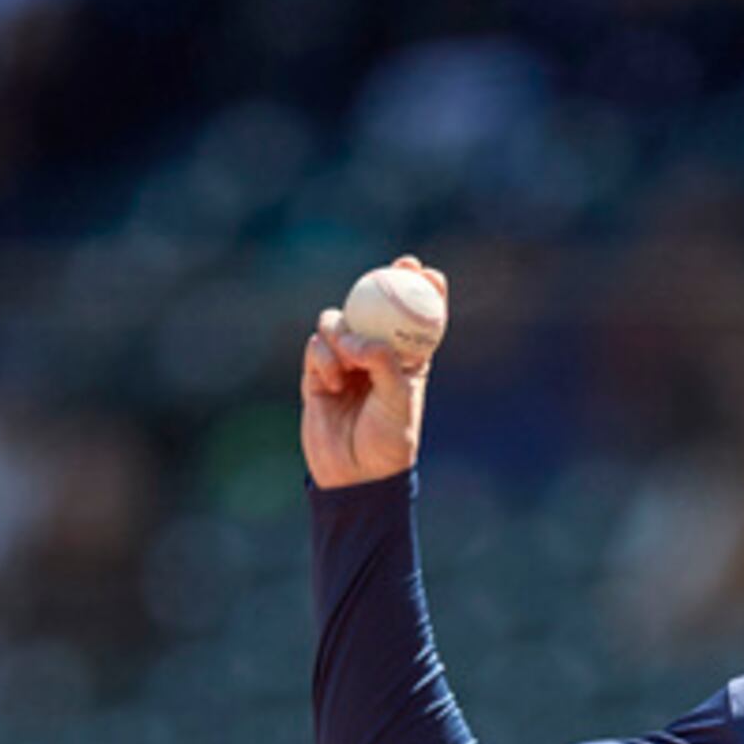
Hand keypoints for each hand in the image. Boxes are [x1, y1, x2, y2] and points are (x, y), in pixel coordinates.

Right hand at [299, 255, 441, 488]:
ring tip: (350, 360)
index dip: (422, 291)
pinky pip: (317, 345)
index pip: (415, 318)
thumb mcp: (398, 400)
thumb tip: (360, 337)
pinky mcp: (318, 372)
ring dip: (343, 331)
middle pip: (376, 306)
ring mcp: (345, 361)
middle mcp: (375, 355)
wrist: (355, 476)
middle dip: (384, 281)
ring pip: (339, 321)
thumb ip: (384, 363)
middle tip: (396, 267)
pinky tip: (334, 380)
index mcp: (407, 361)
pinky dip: (324, 356)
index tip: (427, 273)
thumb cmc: (387, 441)